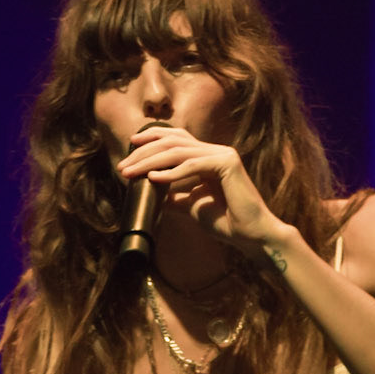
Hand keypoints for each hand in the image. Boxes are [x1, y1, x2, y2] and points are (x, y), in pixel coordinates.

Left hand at [119, 127, 288, 256]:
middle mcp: (215, 151)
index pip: (176, 138)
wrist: (251, 235)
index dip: (152, 138)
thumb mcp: (192, 206)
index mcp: (208, 157)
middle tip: (123, 166)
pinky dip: (172, 173)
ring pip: (179, 152)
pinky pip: (193, 165)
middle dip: (144, 152)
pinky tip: (154, 179)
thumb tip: (153, 194)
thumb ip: (175, 196)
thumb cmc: (226, 222)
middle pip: (173, 141)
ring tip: (132, 173)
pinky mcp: (227, 164)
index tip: (130, 148)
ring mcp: (222, 155)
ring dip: (151, 162)